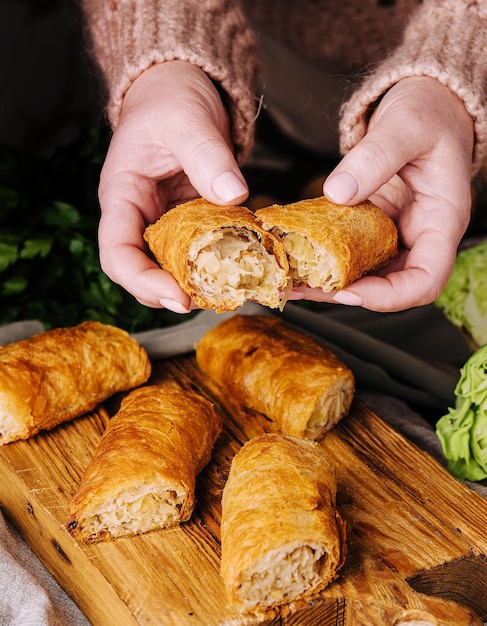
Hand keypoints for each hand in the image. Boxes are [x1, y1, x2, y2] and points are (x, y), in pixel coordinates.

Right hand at [97, 60, 248, 312]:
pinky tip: (243, 268)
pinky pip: (199, 253)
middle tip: (211, 300)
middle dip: (171, 293)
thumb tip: (234, 196)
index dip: (143, 282)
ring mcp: (164, 222)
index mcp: (122, 196)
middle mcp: (138, 217)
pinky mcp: (189, 223)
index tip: (180, 298)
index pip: (117, 253)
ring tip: (231, 290)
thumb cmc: (172, 99)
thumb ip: (208, 156)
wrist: (181, 90)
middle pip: (142, 272)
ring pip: (171, 268)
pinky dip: (218, 265)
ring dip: (197, 284)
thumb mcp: (188, 119)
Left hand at [310, 76, 473, 311]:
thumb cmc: (429, 112)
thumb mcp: (405, 125)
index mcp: (440, 221)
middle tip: (302, 289)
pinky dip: (322, 258)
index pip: (425, 280)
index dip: (388, 296)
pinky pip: (349, 251)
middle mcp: (419, 236)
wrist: (426, 104)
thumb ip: (375, 157)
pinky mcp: (373, 226)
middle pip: (388, 285)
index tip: (349, 292)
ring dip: (326, 282)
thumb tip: (337, 193)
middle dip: (344, 293)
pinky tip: (292, 256)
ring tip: (288, 280)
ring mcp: (395, 233)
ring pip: (365, 273)